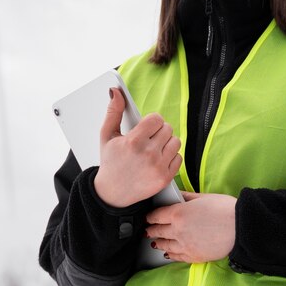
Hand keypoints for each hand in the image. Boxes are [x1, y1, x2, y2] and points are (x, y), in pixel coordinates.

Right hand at [93, 88, 182, 207]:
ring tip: (154, 149)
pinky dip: (171, 157)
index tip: (146, 127)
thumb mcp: (107, 136)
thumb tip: (116, 91)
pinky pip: (179, 158)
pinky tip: (158, 160)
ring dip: (167, 143)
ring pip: (176, 142)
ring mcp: (157, 167)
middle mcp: (147, 154)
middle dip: (159, 131)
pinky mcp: (165, 178)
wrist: (112, 194)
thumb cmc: (110, 162)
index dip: (152, 121)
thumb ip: (113, 111)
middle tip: (148, 139)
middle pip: (167, 129)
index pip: (156, 118)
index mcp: (133, 141)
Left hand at [145, 191, 236, 262]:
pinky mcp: (194, 256)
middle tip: (147, 230)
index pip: (156, 215)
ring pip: (165, 245)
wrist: (241, 228)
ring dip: (158, 243)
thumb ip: (186, 197)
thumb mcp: (203, 197)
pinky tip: (168, 254)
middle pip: (157, 231)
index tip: (148, 217)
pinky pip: (177, 257)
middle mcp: (178, 230)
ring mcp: (185, 245)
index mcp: (178, 213)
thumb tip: (176, 195)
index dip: (150, 216)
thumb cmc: (225, 209)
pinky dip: (170, 255)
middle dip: (151, 230)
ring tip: (155, 242)